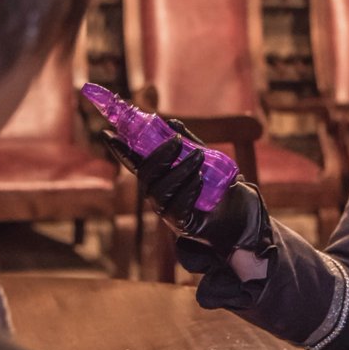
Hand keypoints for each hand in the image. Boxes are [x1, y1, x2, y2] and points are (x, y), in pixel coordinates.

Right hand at [102, 128, 271, 261]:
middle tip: (176, 140)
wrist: (241, 219)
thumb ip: (189, 143)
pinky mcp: (182, 225)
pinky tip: (200, 180)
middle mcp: (157, 195)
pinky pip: (177, 208)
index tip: (107, 133)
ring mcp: (168, 211)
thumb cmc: (219, 189)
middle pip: (145, 176)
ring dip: (179, 170)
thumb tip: (172, 124)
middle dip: (158, 155)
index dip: (120, 150)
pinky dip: (188, 190)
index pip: (134, 162)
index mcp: (159, 178)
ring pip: (160, 190)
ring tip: (198, 157)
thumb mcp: (205, 161)